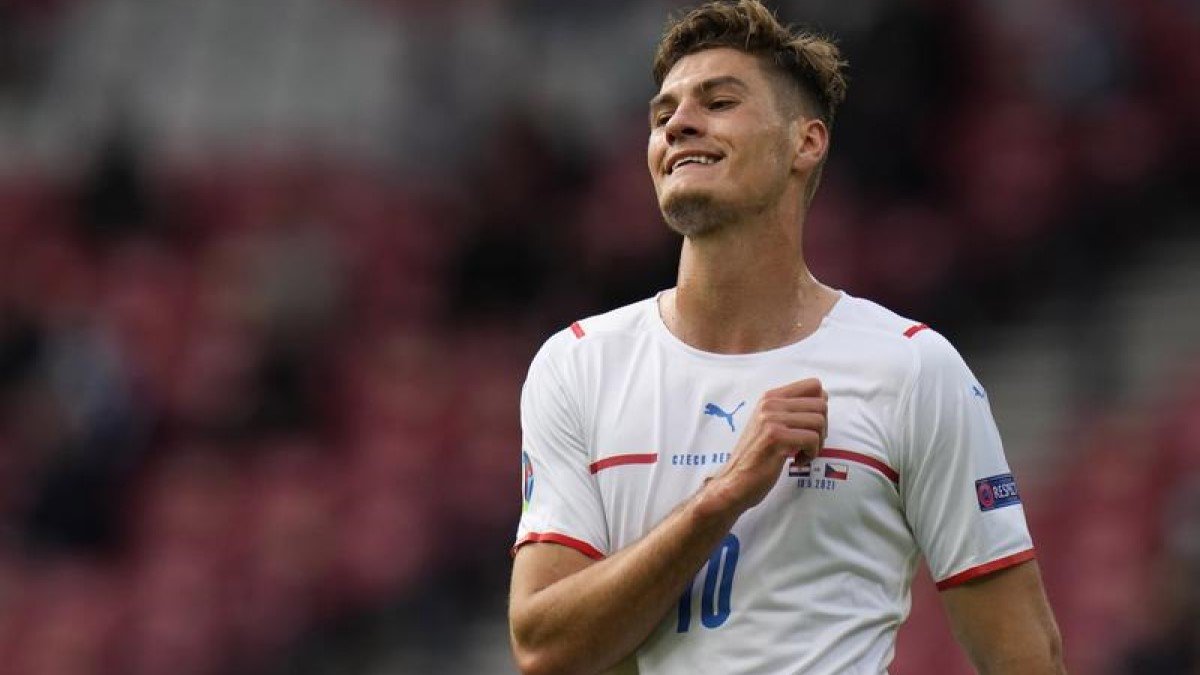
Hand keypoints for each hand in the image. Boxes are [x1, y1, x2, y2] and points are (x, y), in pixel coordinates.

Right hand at [702, 378, 826, 514]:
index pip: (814, 385)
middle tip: (808, 444)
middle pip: (821, 405)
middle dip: (822, 428)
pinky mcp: (775, 437)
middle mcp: (770, 403)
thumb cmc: (757, 456)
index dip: (821, 407)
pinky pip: (812, 439)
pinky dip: (811, 454)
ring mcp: (771, 419)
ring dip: (817, 443)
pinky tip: (797, 461)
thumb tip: (824, 399)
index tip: (810, 426)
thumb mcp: (770, 424)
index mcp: (770, 397)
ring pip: (819, 421)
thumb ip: (790, 410)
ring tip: (802, 454)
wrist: (735, 481)